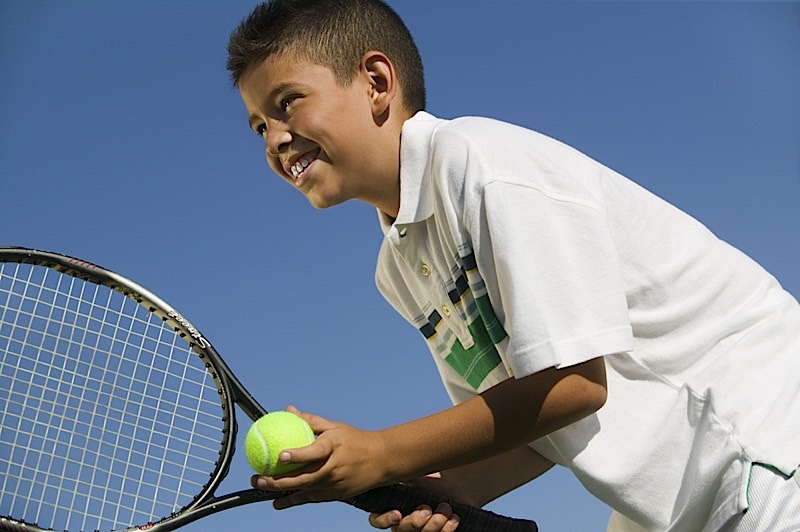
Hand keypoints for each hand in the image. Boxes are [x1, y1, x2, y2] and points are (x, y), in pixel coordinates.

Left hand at [250, 406, 390, 507]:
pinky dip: (294, 500)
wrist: (382, 461)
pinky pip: (311, 498)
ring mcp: (336, 484)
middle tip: (257, 478)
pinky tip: (278, 502)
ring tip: (260, 488)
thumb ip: (309, 421)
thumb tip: (288, 410)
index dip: (298, 454)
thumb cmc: (355, 440)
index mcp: (334, 446)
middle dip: (278, 480)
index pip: (314, 451)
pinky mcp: (337, 496)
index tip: (281, 454)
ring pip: (305, 490)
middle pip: (303, 477)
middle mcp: (335, 467)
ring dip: (281, 491)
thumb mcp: (334, 427)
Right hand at [367, 473, 467, 530]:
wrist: (462, 488)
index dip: (385, 519)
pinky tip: (453, 518)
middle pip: (400, 531)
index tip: (397, 514)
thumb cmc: (437, 480)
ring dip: (433, 525)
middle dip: (413, 522)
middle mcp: (404, 523)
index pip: (378, 519)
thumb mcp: (418, 473)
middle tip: (426, 510)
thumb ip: (402, 473)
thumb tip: (391, 464)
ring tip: (445, 508)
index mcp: (393, 507)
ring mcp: (421, 531)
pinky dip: (446, 530)